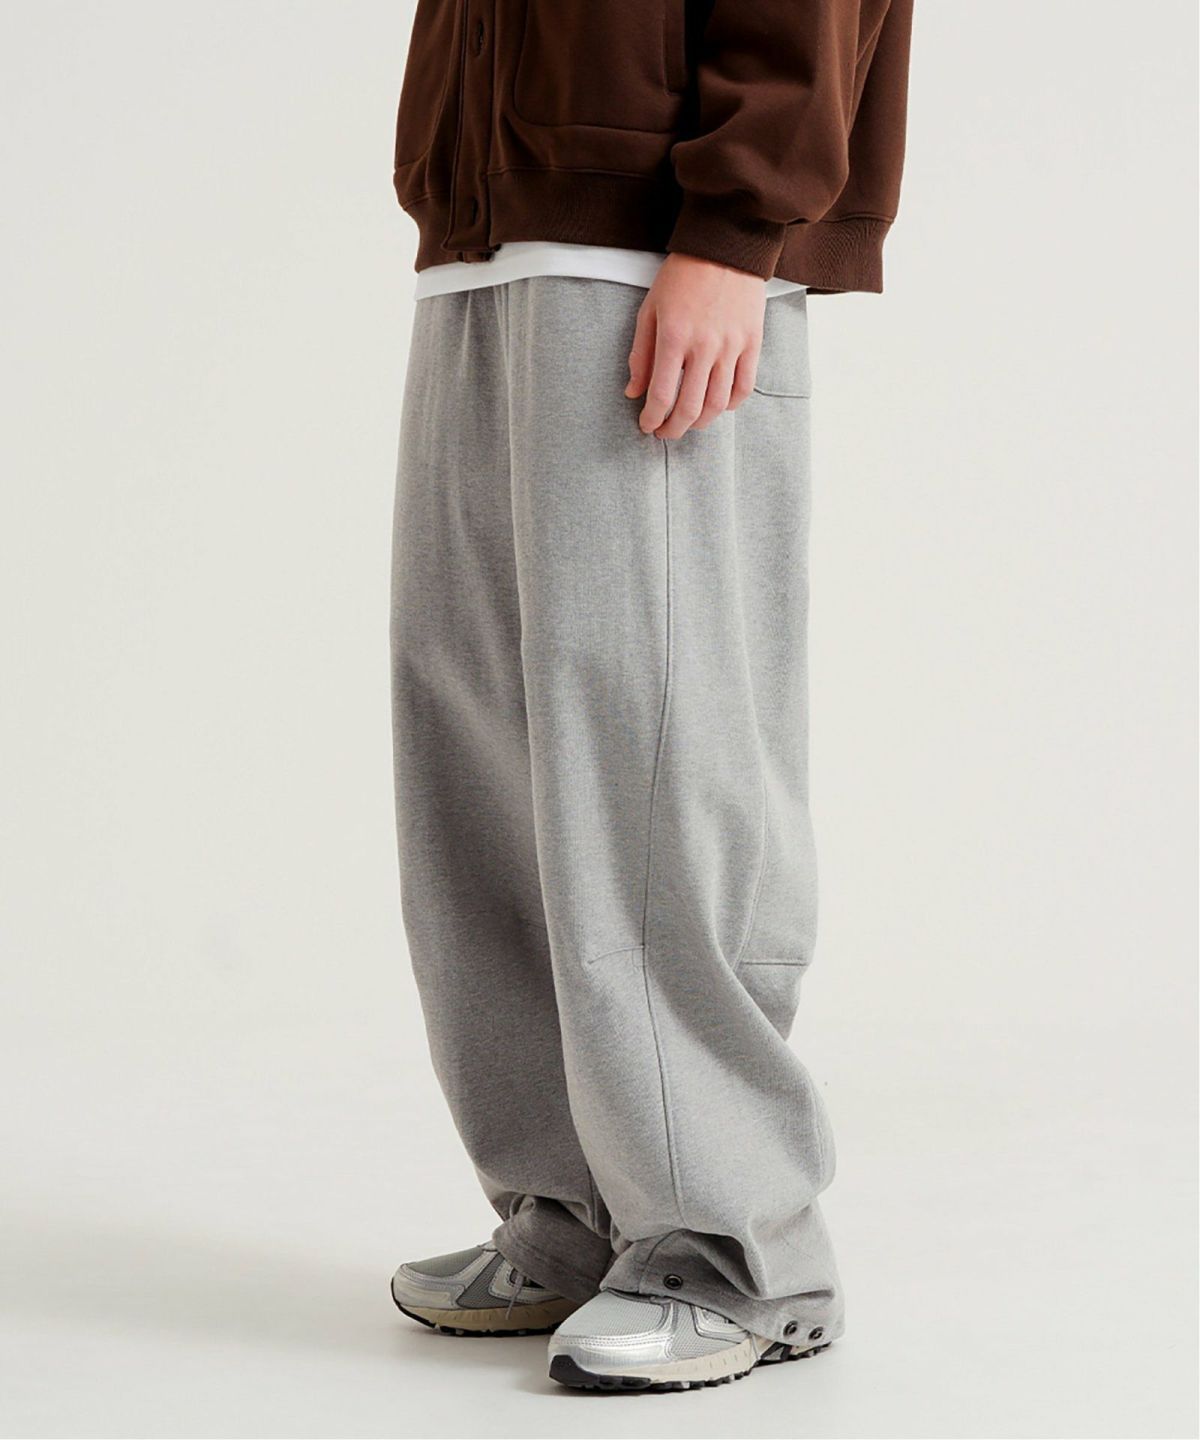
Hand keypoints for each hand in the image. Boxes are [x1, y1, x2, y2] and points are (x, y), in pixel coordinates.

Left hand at [625, 253, 765, 438]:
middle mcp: (705, 347)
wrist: (726, 246)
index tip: (646, 425)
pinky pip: (744, 388)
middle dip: (674, 429)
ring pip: (718, 404)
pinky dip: (730, 405)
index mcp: (674, 337)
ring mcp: (732, 347)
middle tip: (664, 432)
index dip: (652, 419)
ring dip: (700, 423)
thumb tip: (633, 391)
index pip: (662, 395)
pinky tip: (717, 406)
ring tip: (688, 423)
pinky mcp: (753, 343)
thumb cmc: (682, 276)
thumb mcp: (650, 309)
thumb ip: (640, 354)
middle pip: (690, 408)